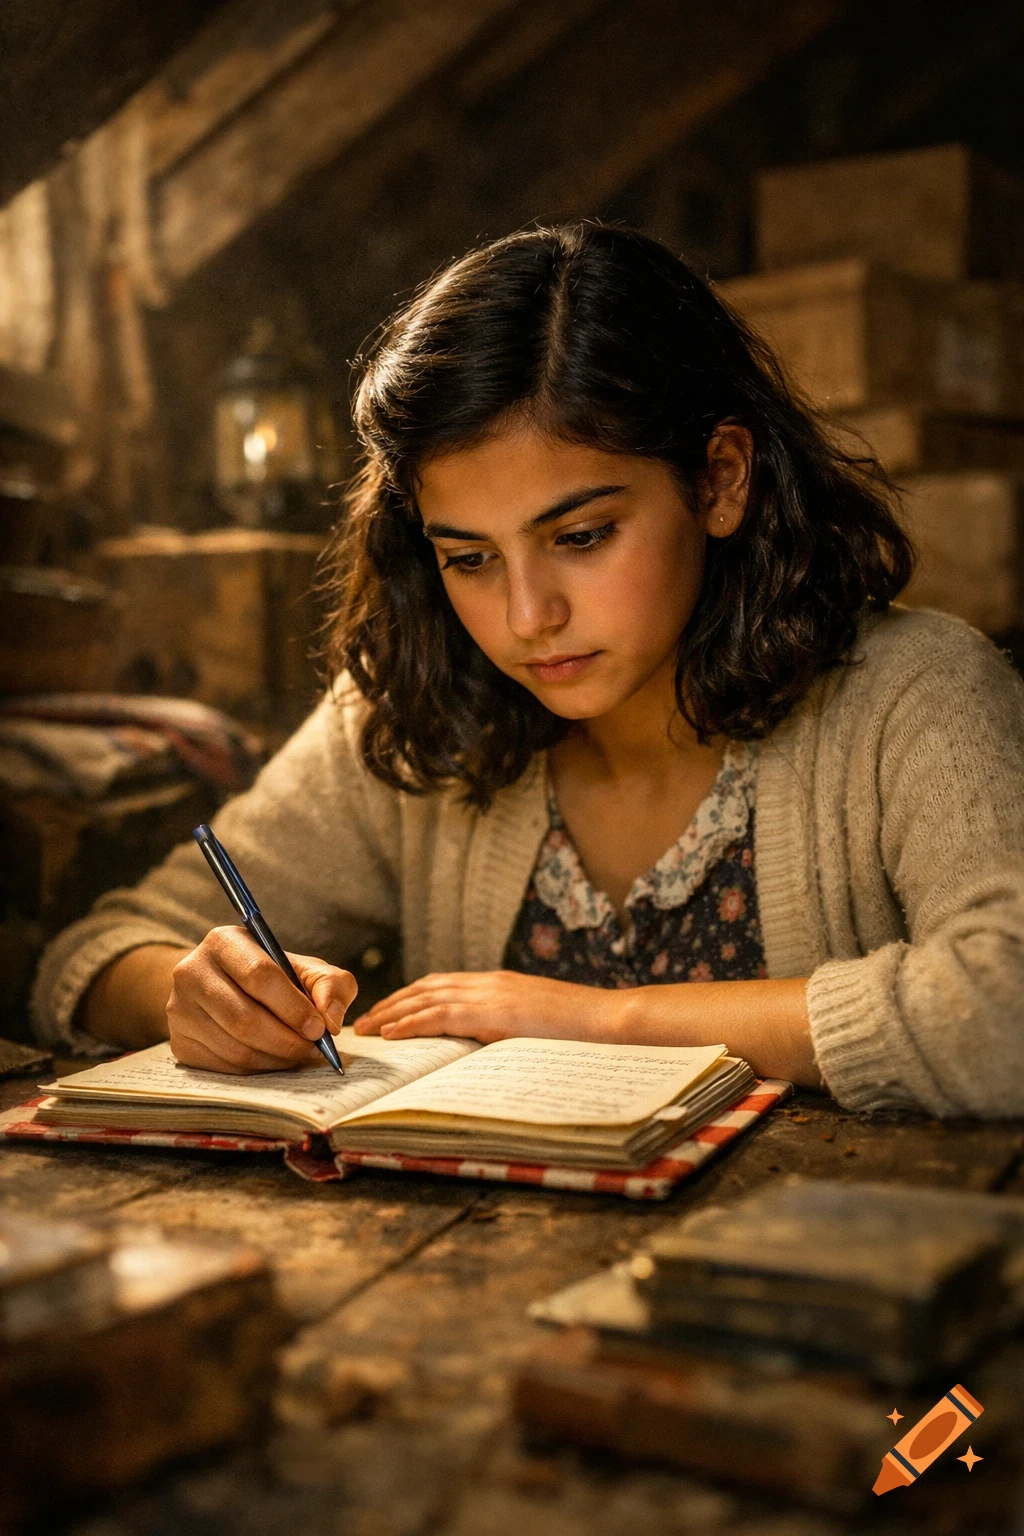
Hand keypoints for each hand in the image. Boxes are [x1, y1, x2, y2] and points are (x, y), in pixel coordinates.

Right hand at [167, 925, 357, 1072]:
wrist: (226, 988)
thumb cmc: (274, 977)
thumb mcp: (307, 969)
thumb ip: (331, 985)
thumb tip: (331, 1019)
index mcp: (224, 942)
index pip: (259, 976)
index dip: (293, 1007)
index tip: (319, 1028)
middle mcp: (191, 972)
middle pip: (244, 1018)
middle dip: (287, 1040)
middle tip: (312, 1049)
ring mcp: (179, 1010)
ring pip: (235, 1048)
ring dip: (275, 1058)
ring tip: (297, 1054)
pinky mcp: (179, 1043)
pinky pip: (224, 1067)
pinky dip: (256, 1070)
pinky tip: (273, 1059)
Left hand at [353, 969, 626, 1044]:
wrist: (609, 1020)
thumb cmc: (581, 1030)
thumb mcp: (536, 1024)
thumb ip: (508, 1026)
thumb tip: (484, 1046)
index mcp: (500, 984)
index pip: (444, 983)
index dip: (412, 996)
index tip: (388, 1010)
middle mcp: (490, 983)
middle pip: (427, 987)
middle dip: (392, 1002)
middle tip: (364, 1020)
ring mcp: (492, 995)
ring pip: (427, 998)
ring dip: (391, 1012)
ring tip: (366, 1028)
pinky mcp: (494, 1013)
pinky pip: (441, 1015)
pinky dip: (411, 1023)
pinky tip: (391, 1033)